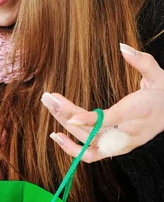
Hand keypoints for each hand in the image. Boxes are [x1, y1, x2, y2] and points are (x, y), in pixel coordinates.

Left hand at [40, 43, 163, 161]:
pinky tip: (56, 135)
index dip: (91, 120)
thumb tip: (123, 46)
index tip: (72, 117)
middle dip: (67, 115)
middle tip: (49, 98)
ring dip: (65, 125)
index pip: (112, 120)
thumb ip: (142, 61)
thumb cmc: (162, 93)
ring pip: (88, 142)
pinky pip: (91, 155)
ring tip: (49, 104)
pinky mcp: (114, 149)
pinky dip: (72, 149)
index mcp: (138, 112)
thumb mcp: (158, 75)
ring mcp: (120, 144)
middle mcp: (128, 132)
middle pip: (93, 131)